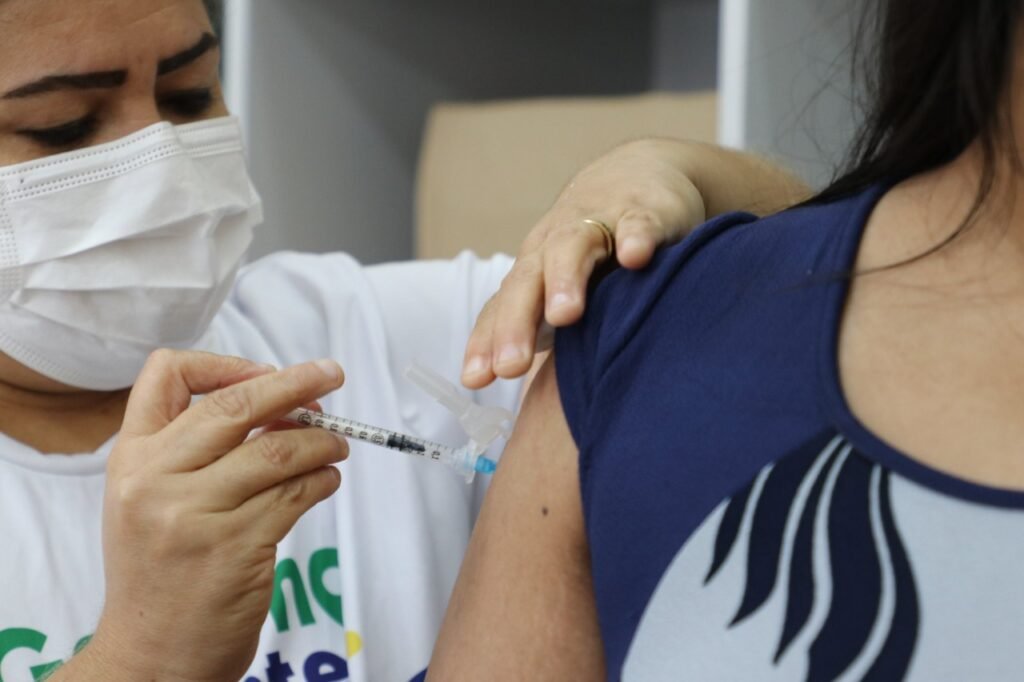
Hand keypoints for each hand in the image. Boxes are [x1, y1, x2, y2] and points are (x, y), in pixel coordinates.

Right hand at [69, 350, 346, 680]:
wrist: (151, 657)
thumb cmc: (160, 573)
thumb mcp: (151, 500)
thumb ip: (194, 450)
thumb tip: (278, 403)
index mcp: (132, 458)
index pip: (167, 376)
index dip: (224, 364)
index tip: (263, 372)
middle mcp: (156, 479)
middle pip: (236, 405)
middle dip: (295, 384)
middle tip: (331, 376)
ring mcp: (195, 513)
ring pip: (278, 449)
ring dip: (321, 439)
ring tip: (337, 444)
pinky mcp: (237, 545)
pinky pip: (297, 493)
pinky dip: (323, 479)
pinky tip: (327, 480)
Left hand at [461, 138, 707, 387]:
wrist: (637, 173)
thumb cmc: (593, 249)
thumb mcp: (563, 289)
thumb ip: (543, 334)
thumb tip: (518, 393)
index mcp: (534, 272)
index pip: (504, 308)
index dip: (488, 341)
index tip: (476, 379)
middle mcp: (555, 247)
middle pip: (528, 282)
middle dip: (516, 324)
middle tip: (510, 366)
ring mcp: (598, 225)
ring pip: (572, 249)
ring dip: (566, 279)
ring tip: (564, 315)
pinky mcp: (644, 210)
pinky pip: (637, 222)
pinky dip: (635, 237)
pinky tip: (636, 257)